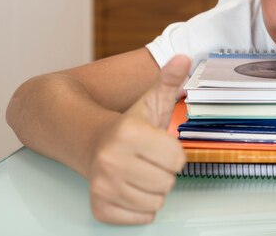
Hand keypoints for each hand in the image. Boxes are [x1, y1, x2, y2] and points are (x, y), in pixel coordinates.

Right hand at [88, 55, 189, 223]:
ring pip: (156, 202)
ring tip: (139, 171)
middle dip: (163, 171)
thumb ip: (169, 80)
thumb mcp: (152, 101)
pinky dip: (140, 207)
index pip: (178, 160)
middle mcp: (111, 160)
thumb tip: (183, 57)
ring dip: (153, 189)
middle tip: (147, 159)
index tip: (159, 144)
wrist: (91, 143)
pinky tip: (130, 187)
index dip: (173, 152)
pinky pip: (141, 218)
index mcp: (129, 133)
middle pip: (167, 182)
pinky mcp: (100, 207)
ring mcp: (103, 186)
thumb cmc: (130, 125)